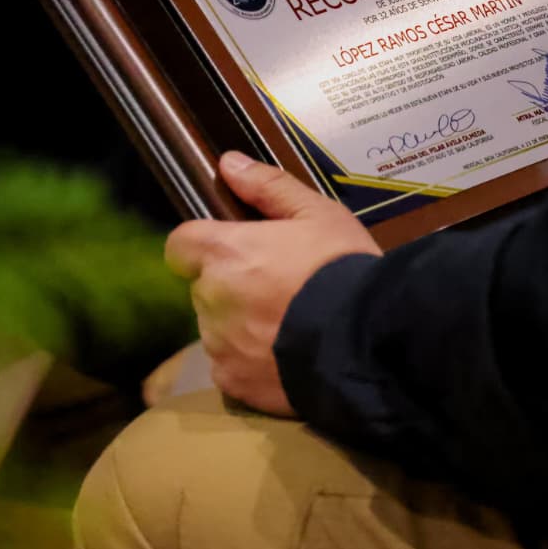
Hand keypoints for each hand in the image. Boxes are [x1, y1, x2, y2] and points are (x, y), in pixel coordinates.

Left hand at [164, 152, 381, 415]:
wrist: (366, 340)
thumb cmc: (341, 268)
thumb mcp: (318, 214)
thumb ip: (268, 187)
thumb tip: (228, 163)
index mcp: (223, 252)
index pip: (180, 245)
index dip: (204, 245)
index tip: (237, 249)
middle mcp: (210, 299)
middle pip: (204, 287)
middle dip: (232, 284)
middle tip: (281, 285)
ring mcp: (219, 345)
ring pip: (216, 328)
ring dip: (240, 323)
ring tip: (289, 324)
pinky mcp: (234, 385)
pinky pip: (230, 368)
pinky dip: (251, 361)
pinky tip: (287, 355)